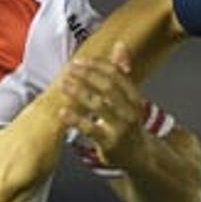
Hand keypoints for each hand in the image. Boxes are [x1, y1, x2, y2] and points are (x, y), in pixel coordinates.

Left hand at [58, 41, 147, 171]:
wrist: (138, 156)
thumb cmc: (129, 123)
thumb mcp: (129, 99)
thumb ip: (123, 73)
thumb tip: (120, 45)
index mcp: (135, 97)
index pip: (117, 74)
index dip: (97, 65)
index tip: (79, 61)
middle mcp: (130, 111)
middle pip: (108, 87)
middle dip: (87, 76)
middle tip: (69, 69)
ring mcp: (121, 128)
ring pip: (99, 105)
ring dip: (79, 93)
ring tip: (64, 84)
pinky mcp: (110, 143)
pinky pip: (91, 129)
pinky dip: (75, 119)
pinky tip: (62, 112)